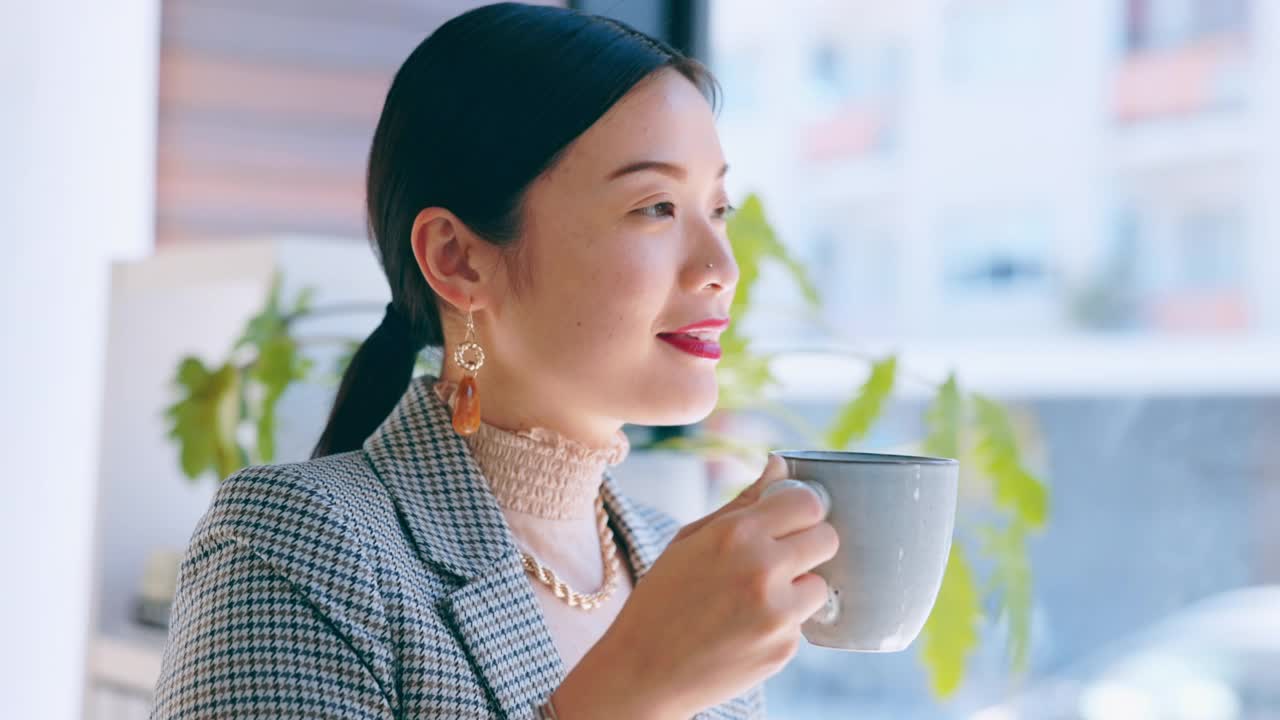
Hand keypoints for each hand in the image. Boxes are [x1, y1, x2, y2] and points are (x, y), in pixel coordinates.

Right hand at [556, 453, 838, 718]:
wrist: (642, 671)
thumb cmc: (662, 599)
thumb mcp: (690, 540)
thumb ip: (742, 502)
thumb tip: (780, 465)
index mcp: (736, 534)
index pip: (807, 502)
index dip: (801, 509)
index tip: (790, 520)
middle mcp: (762, 569)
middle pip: (827, 538)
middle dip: (809, 544)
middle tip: (780, 558)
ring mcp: (777, 613)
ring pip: (820, 584)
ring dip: (798, 588)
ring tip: (754, 600)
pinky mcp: (784, 649)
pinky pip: (802, 623)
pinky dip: (782, 623)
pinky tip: (745, 629)